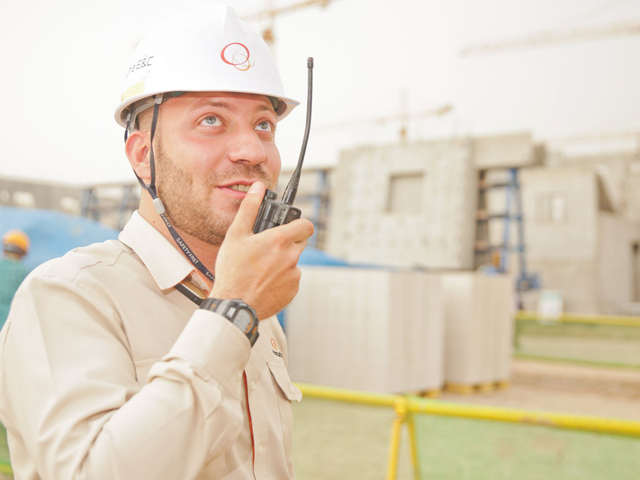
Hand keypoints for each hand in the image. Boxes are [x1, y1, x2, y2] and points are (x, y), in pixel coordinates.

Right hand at [211, 181, 313, 319]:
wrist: (234, 304)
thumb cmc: (233, 270)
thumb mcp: (236, 235)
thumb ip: (250, 209)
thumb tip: (257, 188)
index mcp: (281, 240)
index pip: (306, 225)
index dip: (299, 224)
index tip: (290, 227)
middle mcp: (292, 257)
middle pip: (300, 242)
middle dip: (288, 242)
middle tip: (268, 247)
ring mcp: (294, 275)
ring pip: (294, 262)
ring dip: (283, 261)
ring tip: (262, 267)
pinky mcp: (293, 291)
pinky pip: (291, 279)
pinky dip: (282, 278)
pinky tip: (264, 280)